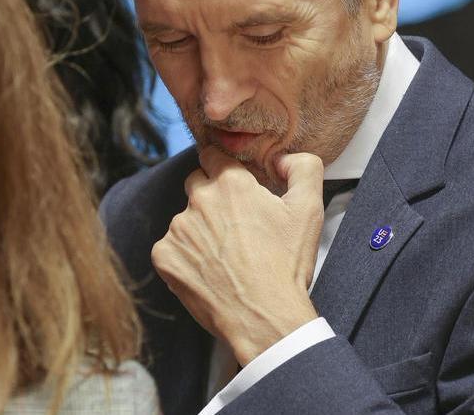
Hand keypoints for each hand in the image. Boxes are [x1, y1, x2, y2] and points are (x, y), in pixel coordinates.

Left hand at [151, 147, 325, 365]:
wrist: (263, 316)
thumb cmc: (286, 266)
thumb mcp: (309, 210)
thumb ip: (303, 169)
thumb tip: (283, 157)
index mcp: (231, 184)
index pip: (213, 157)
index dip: (224, 170)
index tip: (232, 187)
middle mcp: (199, 200)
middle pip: (196, 184)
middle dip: (211, 196)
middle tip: (234, 226)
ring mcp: (177, 228)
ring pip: (184, 219)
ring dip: (199, 230)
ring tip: (226, 256)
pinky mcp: (164, 255)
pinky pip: (171, 248)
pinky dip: (186, 257)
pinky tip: (208, 271)